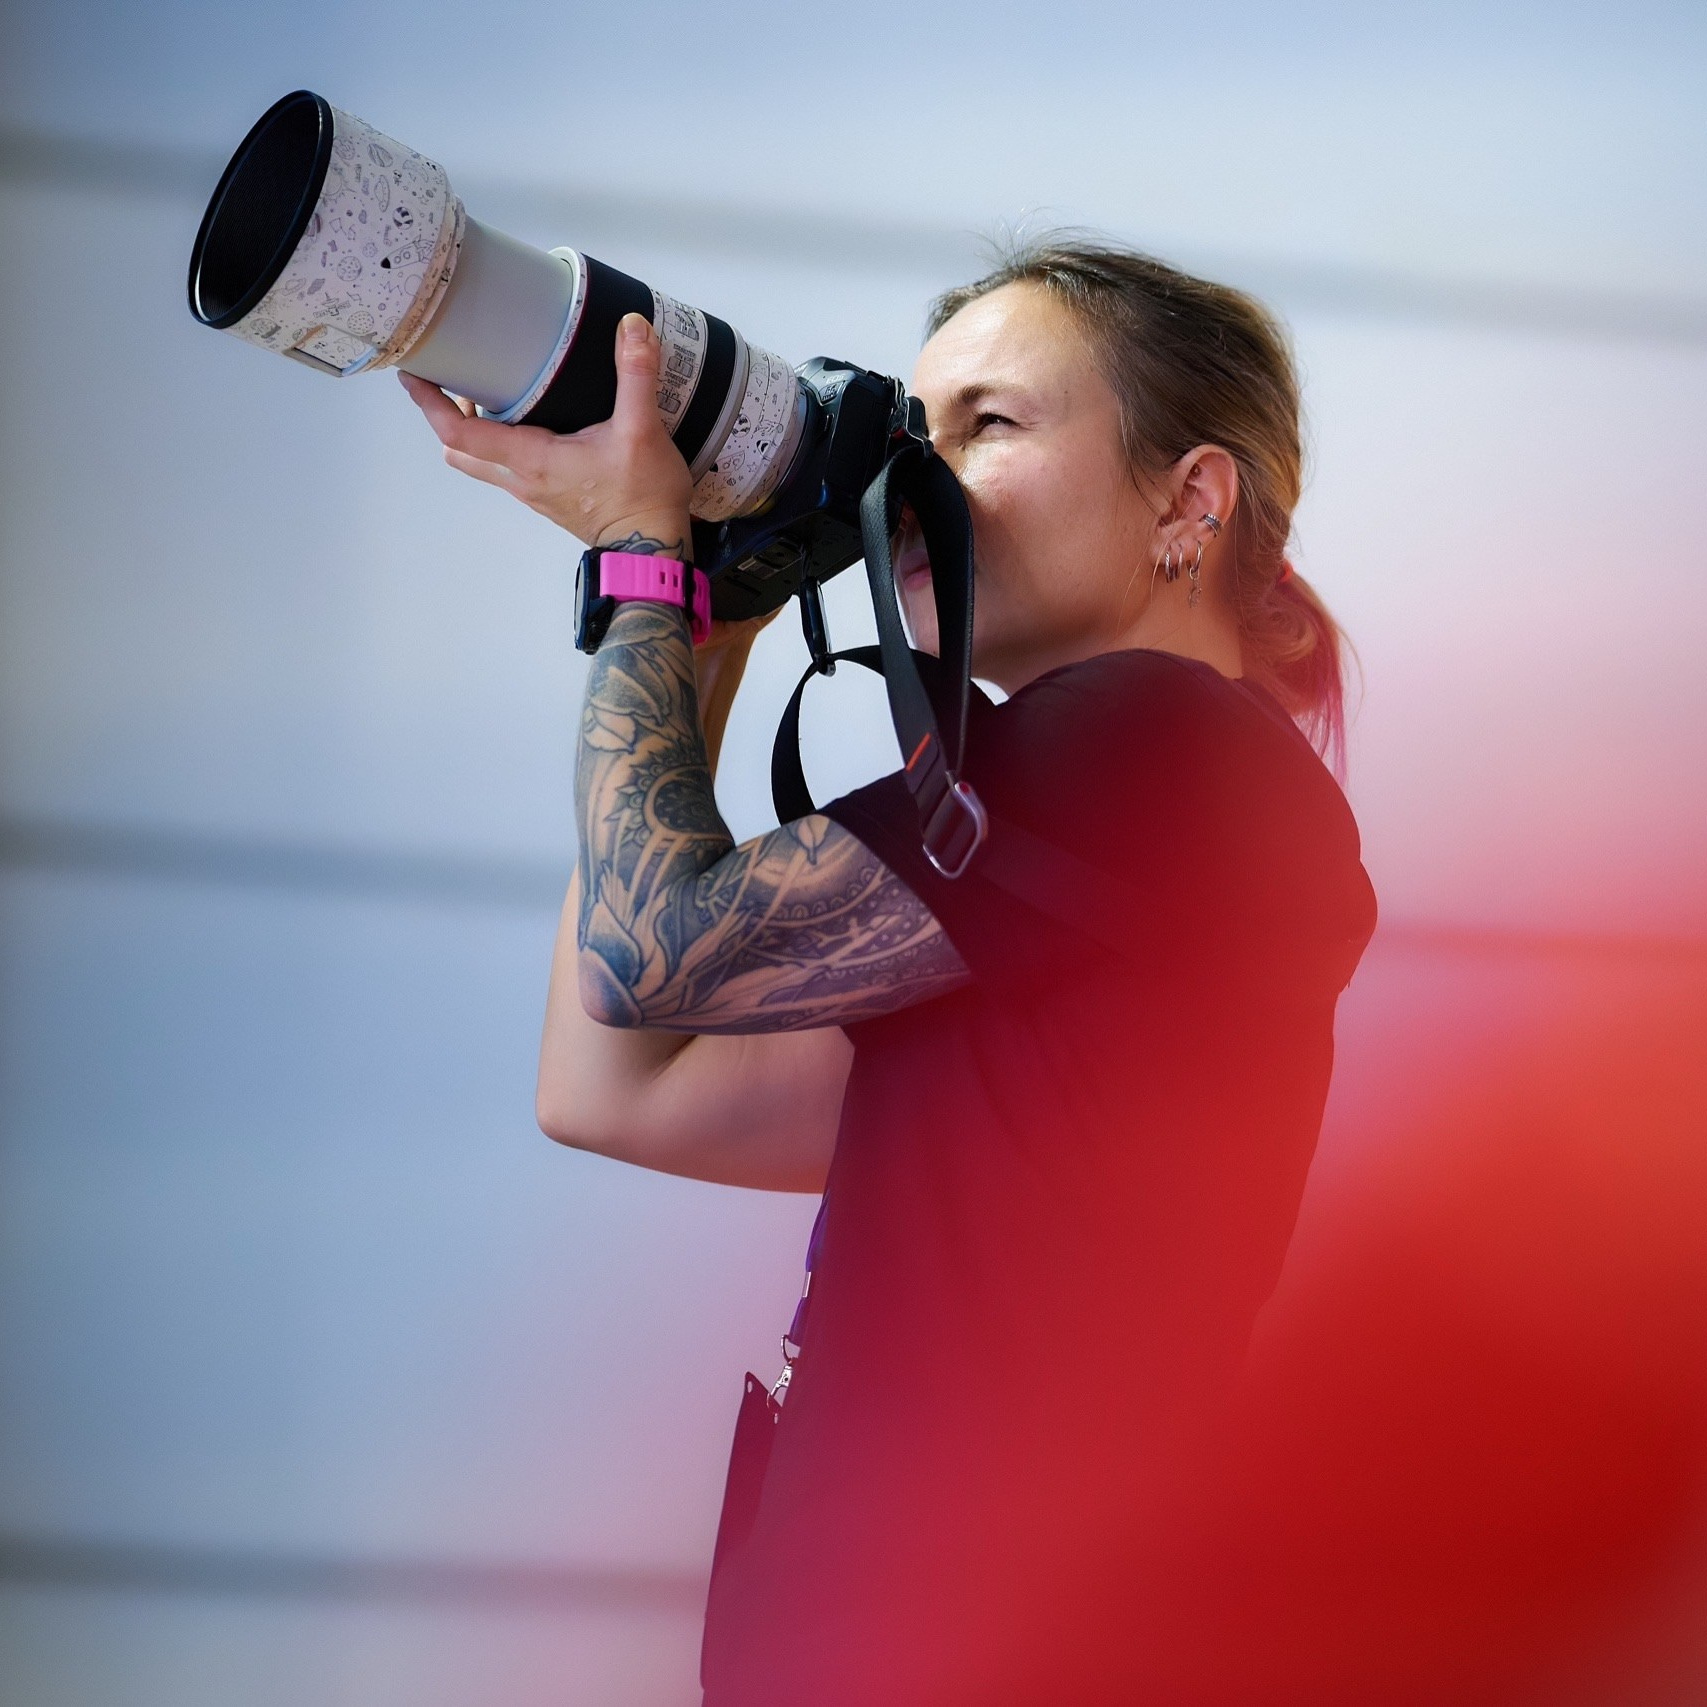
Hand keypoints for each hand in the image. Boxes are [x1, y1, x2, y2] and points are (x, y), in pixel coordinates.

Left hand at [400, 314, 693, 552]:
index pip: (458, 432)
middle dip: (446, 414)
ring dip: (472, 430)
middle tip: (453, 376)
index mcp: (530, 459)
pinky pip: (506, 469)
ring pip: (480, 462)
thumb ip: (635, 375)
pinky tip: (528, 420)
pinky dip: (500, 443)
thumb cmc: (642, 498)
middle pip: (459, 448)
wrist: (653, 550)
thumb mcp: (642, 431)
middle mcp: (521, 479)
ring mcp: (533, 492)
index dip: (429, 403)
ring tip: (487, 391)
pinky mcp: (549, 498)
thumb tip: (632, 326)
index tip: (413, 374)